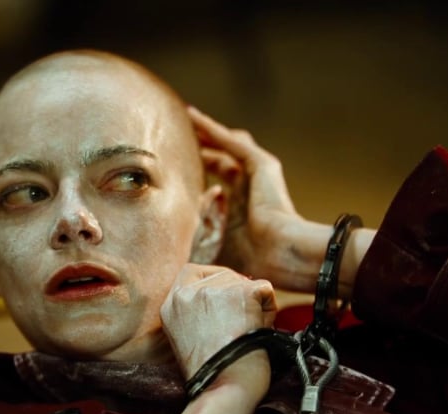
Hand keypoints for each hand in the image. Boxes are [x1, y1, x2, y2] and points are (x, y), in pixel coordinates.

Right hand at [160, 263, 275, 401]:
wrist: (226, 386)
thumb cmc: (212, 374)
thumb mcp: (187, 336)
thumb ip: (197, 311)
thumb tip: (224, 296)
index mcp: (172, 304)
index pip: (191, 272)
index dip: (213, 280)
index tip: (225, 295)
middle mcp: (188, 293)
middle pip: (223, 276)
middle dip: (237, 296)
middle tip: (240, 325)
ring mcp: (214, 290)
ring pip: (245, 284)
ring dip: (253, 306)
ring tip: (246, 333)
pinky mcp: (241, 292)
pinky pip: (265, 290)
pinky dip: (268, 310)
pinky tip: (258, 330)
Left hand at [188, 106, 329, 292]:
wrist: (279, 255)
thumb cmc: (251, 261)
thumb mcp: (213, 251)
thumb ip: (195, 244)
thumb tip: (168, 250)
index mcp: (241, 209)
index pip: (218, 183)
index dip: (197, 174)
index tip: (174, 170)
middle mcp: (250, 188)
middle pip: (222, 159)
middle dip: (201, 148)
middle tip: (177, 137)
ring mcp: (257, 175)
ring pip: (228, 144)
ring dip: (207, 132)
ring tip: (186, 119)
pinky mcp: (261, 165)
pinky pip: (232, 141)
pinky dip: (213, 129)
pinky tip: (193, 117)